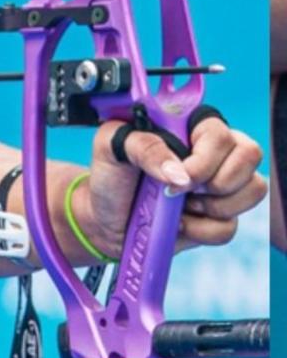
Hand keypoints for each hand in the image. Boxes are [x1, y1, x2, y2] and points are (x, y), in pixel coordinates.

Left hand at [77, 115, 266, 256]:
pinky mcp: (220, 217)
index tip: (175, 177)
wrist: (104, 219)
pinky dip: (200, 231)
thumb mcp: (110, 147)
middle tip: (177, 191)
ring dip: (211, 206)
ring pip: (252, 190)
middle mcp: (214, 152)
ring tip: (177, 205)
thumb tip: (178, 173)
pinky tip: (179, 223)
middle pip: (249, 155)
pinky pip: (230, 227)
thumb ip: (142, 145)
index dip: (205, 158)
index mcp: (189, 127)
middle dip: (214, 181)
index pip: (221, 132)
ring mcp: (222, 185)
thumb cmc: (110, 176)